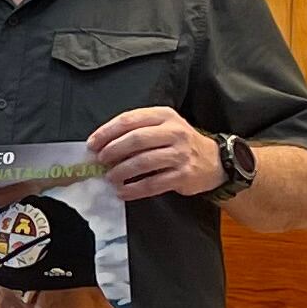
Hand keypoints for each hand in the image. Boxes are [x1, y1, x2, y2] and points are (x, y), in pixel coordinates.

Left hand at [88, 107, 219, 201]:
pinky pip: (152, 184)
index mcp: (164, 115)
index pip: (129, 120)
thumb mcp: (163, 126)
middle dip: (113, 151)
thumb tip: (103, 145)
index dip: (107, 132)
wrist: (214, 161)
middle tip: (100, 160)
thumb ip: (137, 130)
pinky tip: (123, 192)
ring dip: (121, 171)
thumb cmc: (179, 143)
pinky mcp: (183, 175)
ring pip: (143, 162)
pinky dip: (134, 189)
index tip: (93, 144)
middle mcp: (174, 132)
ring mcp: (180, 154)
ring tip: (110, 177)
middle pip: (136, 140)